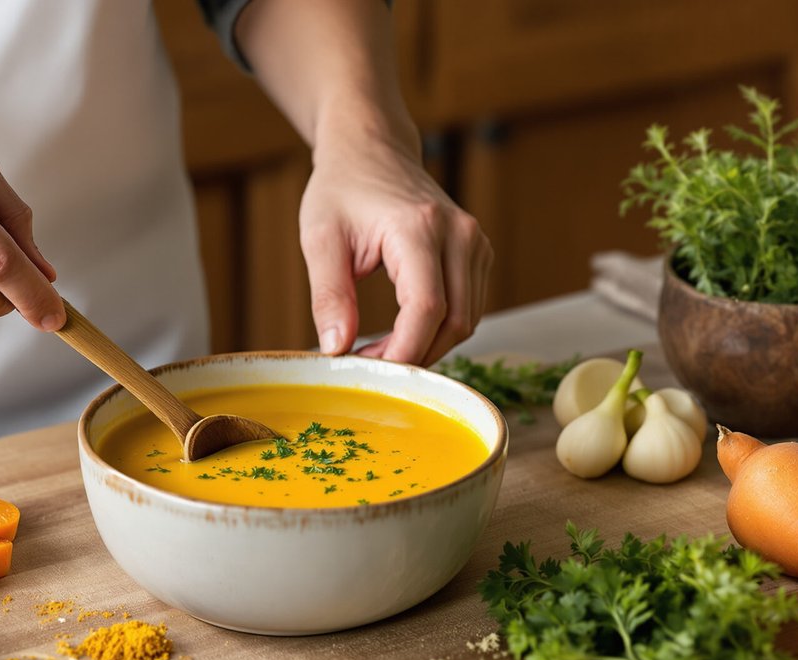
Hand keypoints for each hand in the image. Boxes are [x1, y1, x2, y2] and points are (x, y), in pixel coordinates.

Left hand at [298, 137, 491, 365]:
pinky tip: (400, 332)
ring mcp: (475, 243)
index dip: (402, 352)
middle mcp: (459, 234)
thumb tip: (336, 349)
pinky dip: (437, 331)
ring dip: (426, 347)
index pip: (427, 308)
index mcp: (419, 228)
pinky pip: (467, 308)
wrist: (371, 150)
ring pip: (466, 321)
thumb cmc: (342, 189)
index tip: (368, 372)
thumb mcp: (320, 239)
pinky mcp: (477, 254)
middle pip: (454, 322)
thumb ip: (328, 296)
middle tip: (366, 366)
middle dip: (413, 357)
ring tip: (377, 350)